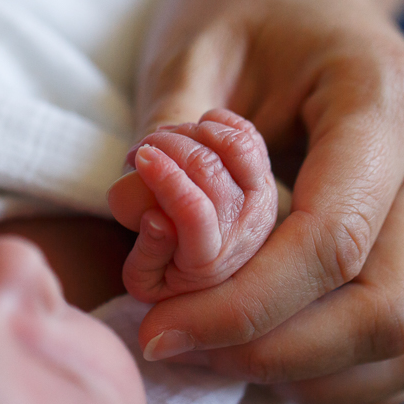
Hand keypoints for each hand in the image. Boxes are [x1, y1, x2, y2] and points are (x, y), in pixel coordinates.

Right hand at [107, 109, 276, 302]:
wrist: (211, 269)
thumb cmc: (168, 271)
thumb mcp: (146, 280)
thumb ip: (147, 257)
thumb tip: (156, 219)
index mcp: (208, 260)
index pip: (193, 211)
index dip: (165, 177)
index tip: (139, 157)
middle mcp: (243, 228)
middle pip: (209, 170)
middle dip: (169, 147)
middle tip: (142, 148)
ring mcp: (260, 200)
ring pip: (235, 147)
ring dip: (194, 132)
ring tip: (165, 139)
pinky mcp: (264, 177)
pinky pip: (249, 136)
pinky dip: (219, 122)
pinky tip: (193, 130)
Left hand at [130, 0, 403, 403]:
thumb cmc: (250, 14)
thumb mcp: (192, 50)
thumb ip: (167, 133)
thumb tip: (137, 220)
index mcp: (385, 102)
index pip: (332, 240)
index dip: (242, 306)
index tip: (163, 330)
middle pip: (386, 308)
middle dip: (274, 354)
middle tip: (185, 352)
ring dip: (315, 375)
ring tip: (223, 359)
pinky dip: (350, 375)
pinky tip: (275, 356)